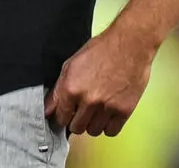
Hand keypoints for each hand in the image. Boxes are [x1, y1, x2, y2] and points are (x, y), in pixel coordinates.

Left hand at [45, 23, 155, 137]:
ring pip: (92, 131)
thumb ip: (59, 88)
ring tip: (94, 112)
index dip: (60, 117)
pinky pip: (111, 131)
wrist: (129, 46)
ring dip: (92, 124)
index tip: (64, 115)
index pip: (59, 117)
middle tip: (79, 112)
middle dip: (75, 121)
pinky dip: (107, 126)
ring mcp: (106, 107)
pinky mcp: (124, 111)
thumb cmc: (101, 50)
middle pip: (76, 127)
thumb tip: (49, 107)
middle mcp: (88, 101)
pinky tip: (107, 115)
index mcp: (71, 88)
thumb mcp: (71, 65)